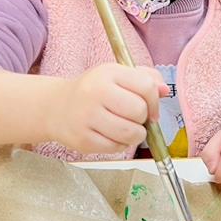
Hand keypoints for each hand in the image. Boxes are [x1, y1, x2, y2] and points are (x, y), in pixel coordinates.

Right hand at [47, 63, 166, 153]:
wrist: (55, 106)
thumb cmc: (93, 90)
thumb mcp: (117, 75)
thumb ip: (146, 78)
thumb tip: (165, 90)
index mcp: (108, 73)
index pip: (146, 87)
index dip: (155, 102)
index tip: (151, 109)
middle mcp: (95, 92)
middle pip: (139, 111)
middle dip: (142, 119)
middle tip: (133, 118)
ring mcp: (87, 117)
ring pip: (131, 133)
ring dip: (135, 134)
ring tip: (125, 128)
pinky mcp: (83, 139)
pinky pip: (116, 148)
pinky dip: (120, 145)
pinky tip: (111, 136)